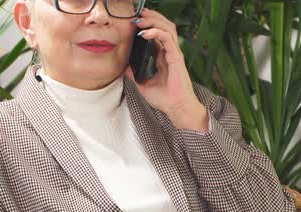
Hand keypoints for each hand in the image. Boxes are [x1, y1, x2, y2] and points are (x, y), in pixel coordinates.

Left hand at [125, 8, 208, 131]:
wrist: (176, 109)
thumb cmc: (165, 99)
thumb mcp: (143, 85)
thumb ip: (135, 74)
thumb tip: (124, 67)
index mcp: (164, 57)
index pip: (157, 34)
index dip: (147, 25)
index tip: (134, 22)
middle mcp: (170, 53)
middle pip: (164, 26)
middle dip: (151, 17)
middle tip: (138, 13)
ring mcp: (175, 54)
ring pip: (167, 28)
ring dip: (153, 20)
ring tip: (140, 18)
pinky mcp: (176, 58)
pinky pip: (167, 39)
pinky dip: (156, 32)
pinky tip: (145, 33)